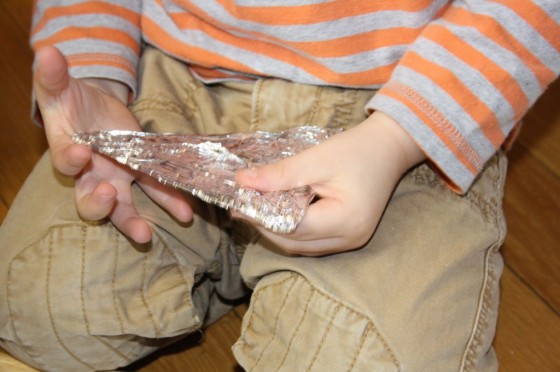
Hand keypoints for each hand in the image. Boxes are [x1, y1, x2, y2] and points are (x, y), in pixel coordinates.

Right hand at [33, 46, 192, 242]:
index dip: (69, 160)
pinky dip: (169, 201)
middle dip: (98, 204)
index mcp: (68, 149)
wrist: (95, 108)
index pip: (64, 159)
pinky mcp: (141, 173)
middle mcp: (91, 172)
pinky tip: (185, 212)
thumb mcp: (61, 86)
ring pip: (121, 207)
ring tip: (146, 235)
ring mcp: (117, 177)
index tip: (79, 156)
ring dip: (132, 221)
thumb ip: (53, 75)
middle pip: (88, 198)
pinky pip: (155, 191)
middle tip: (110, 198)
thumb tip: (46, 52)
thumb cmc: (72, 100)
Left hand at [236, 112, 424, 255]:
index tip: (239, 200)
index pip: (292, 227)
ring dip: (275, 230)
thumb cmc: (356, 149)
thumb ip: (280, 174)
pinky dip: (291, 230)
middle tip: (240, 206)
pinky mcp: (347, 237)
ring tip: (254, 208)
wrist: (389, 148)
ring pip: (300, 246)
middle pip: (294, 243)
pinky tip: (277, 213)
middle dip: (264, 226)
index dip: (262, 216)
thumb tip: (242, 182)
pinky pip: (310, 242)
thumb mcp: (316, 158)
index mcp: (346, 220)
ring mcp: (350, 242)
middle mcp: (350, 239)